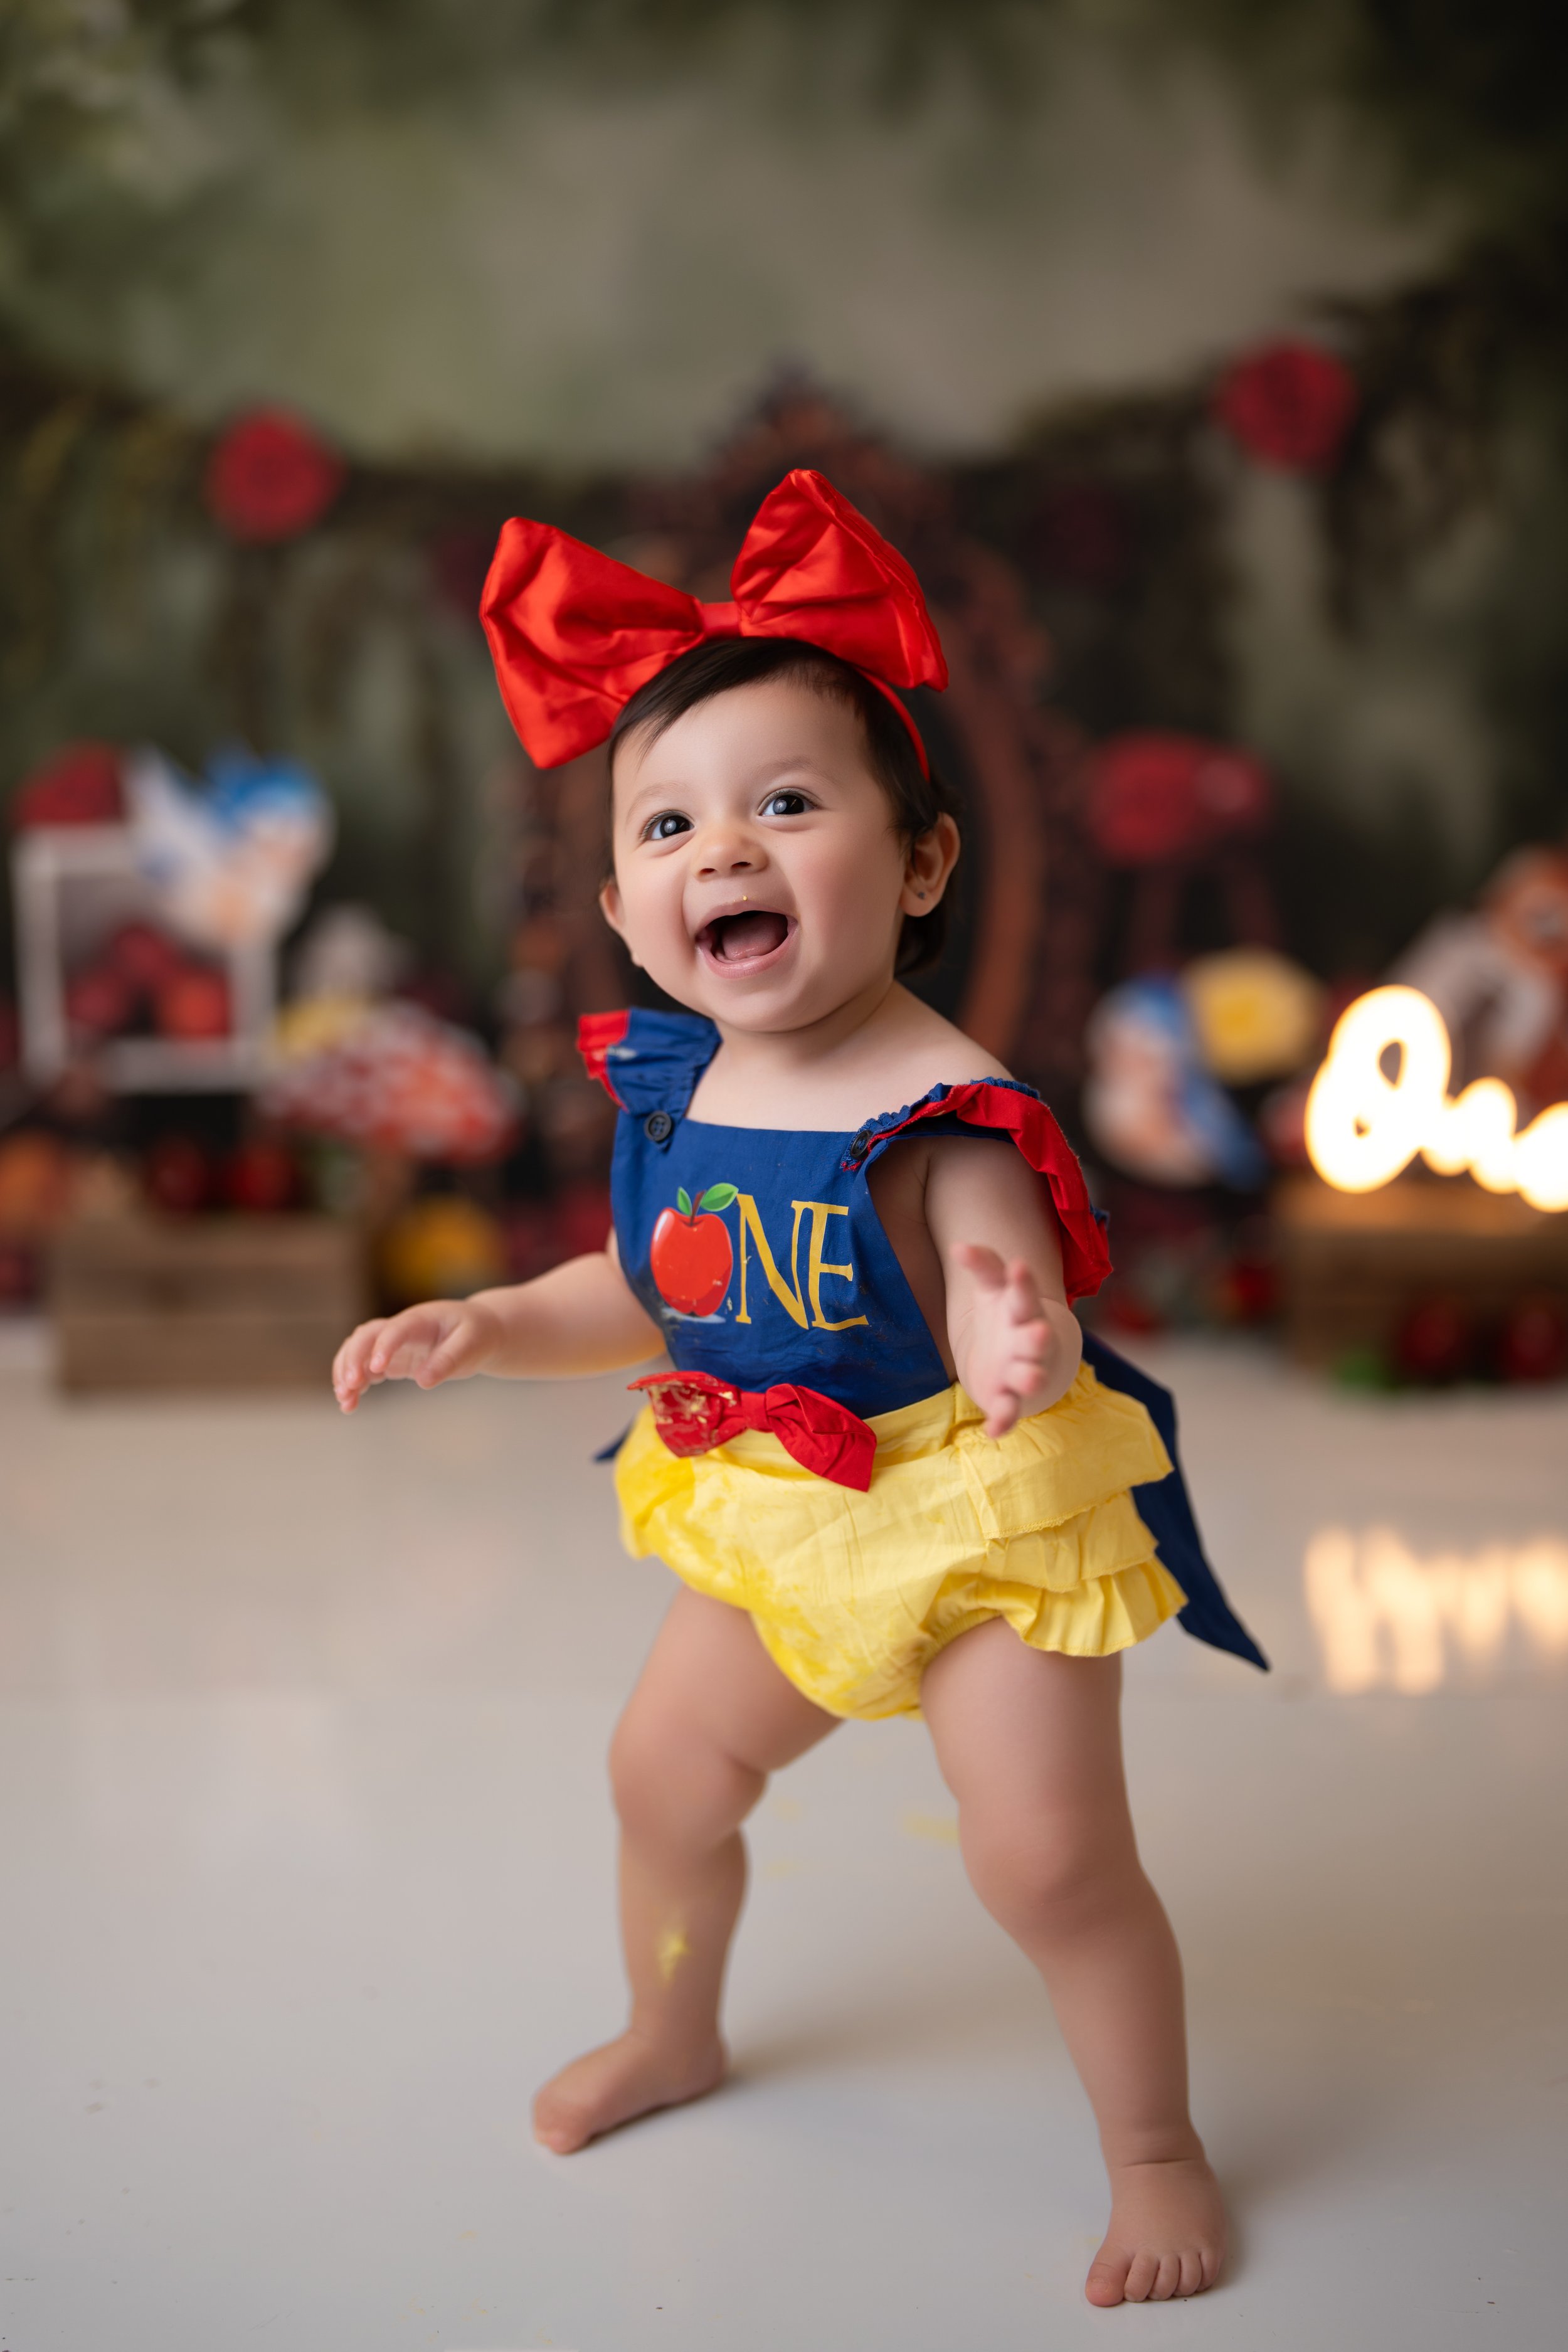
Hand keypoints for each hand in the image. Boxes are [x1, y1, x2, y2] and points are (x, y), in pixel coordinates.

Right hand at [332, 1297, 502, 1412]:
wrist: (477, 1332)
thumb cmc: (477, 1334)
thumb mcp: (471, 1344)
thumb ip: (448, 1360)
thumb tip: (423, 1382)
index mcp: (420, 1319)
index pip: (395, 1329)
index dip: (384, 1346)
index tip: (378, 1369)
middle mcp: (400, 1329)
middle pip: (366, 1337)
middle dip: (353, 1359)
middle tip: (350, 1386)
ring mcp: (392, 1345)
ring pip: (357, 1352)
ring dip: (345, 1373)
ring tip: (345, 1401)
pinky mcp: (390, 1361)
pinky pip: (365, 1371)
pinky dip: (354, 1385)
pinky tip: (349, 1405)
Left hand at [952, 1244, 1056, 1439]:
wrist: (1013, 1357)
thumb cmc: (1002, 1316)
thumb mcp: (991, 1288)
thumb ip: (982, 1265)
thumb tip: (958, 1246)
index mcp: (1021, 1311)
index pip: (1024, 1293)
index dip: (1022, 1282)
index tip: (1019, 1266)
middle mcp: (1027, 1342)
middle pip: (1035, 1339)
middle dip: (1037, 1339)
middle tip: (1039, 1333)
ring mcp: (1020, 1371)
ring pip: (1029, 1376)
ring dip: (1030, 1378)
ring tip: (1031, 1379)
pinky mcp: (1007, 1398)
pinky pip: (1009, 1411)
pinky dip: (1004, 1420)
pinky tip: (993, 1430)